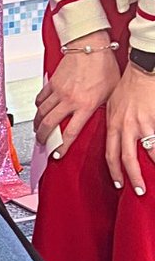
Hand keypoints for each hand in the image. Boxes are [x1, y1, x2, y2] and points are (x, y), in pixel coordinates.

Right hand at [35, 31, 118, 156]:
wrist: (90, 46)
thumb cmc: (103, 65)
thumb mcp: (110, 92)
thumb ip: (102, 108)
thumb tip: (100, 119)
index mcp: (85, 105)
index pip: (70, 133)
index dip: (61, 147)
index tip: (57, 154)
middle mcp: (69, 100)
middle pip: (49, 125)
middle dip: (44, 137)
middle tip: (43, 143)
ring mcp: (58, 91)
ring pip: (41, 113)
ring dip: (38, 124)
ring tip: (38, 130)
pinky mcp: (52, 82)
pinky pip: (40, 99)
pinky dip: (38, 107)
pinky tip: (39, 110)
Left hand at [105, 64, 154, 192]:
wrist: (141, 69)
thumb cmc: (128, 86)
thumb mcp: (112, 105)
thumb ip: (113, 123)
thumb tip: (114, 136)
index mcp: (113, 124)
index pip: (111, 153)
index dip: (114, 171)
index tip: (118, 183)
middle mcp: (126, 126)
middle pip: (127, 158)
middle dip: (133, 177)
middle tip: (138, 190)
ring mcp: (143, 123)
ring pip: (148, 151)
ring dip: (153, 166)